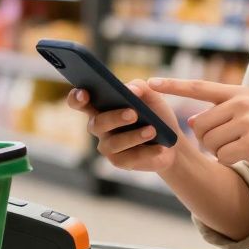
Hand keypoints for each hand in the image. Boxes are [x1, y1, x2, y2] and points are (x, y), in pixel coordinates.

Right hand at [65, 79, 181, 172]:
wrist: (171, 141)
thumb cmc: (155, 114)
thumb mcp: (151, 95)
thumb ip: (140, 86)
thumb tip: (131, 90)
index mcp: (100, 106)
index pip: (79, 102)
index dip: (77, 97)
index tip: (84, 93)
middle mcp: (99, 126)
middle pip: (97, 123)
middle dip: (114, 118)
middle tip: (133, 113)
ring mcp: (107, 145)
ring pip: (114, 142)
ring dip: (134, 136)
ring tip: (152, 130)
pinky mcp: (119, 161)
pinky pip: (129, 157)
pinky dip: (146, 151)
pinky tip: (160, 147)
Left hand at [147, 77, 248, 181]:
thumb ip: (221, 113)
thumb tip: (192, 120)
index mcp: (238, 92)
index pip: (198, 86)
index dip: (172, 85)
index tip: (150, 82)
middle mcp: (241, 102)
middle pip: (199, 124)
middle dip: (209, 139)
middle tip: (233, 141)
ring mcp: (247, 121)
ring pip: (209, 142)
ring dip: (221, 150)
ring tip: (243, 146)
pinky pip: (222, 156)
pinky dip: (230, 160)